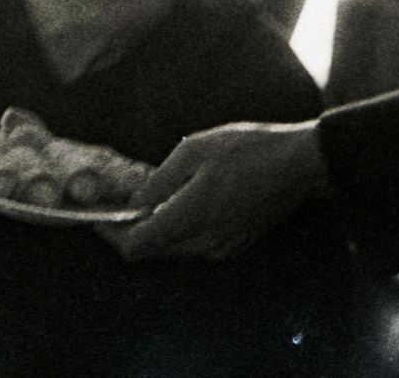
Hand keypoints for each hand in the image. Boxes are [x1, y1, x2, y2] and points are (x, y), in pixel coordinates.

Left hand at [99, 120, 327, 261]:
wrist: (299, 164)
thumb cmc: (248, 149)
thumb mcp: (195, 150)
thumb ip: (160, 180)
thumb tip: (136, 202)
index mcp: (189, 218)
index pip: (135, 247)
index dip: (111, 235)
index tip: (98, 218)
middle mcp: (203, 242)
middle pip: (152, 250)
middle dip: (131, 230)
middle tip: (119, 203)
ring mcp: (221, 247)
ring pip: (173, 249)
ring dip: (156, 229)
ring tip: (151, 198)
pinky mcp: (234, 244)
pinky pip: (195, 245)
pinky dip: (179, 229)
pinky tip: (181, 202)